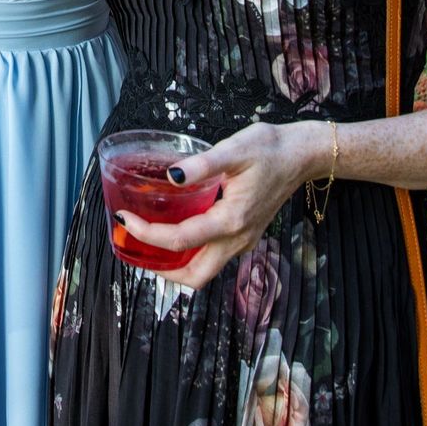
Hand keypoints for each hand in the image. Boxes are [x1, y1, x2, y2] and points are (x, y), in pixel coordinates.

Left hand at [115, 120, 329, 290]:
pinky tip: (173, 233)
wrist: (302, 155)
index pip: (179, 240)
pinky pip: (212, 257)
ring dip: (174, 266)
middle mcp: (237, 239)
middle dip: (159, 270)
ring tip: (147, 243)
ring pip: (204, 271)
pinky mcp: (245, 235)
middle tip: (131, 246)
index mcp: (231, 220)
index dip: (146, 233)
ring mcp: (243, 240)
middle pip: (194, 276)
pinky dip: (189, 254)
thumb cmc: (270, 149)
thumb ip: (202, 164)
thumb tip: (172, 175)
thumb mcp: (235, 149)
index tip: (124, 218)